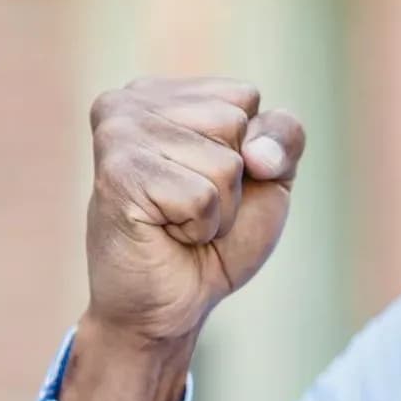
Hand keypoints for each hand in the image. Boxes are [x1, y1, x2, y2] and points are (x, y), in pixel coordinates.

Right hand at [85, 77, 306, 345]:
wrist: (168, 307)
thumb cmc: (214, 242)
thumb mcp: (267, 179)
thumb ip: (283, 137)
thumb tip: (255, 153)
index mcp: (160, 93)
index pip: (245, 96)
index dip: (250, 152)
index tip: (209, 183)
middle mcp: (129, 101)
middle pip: (234, 123)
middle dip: (231, 182)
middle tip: (191, 209)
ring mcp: (118, 133)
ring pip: (222, 162)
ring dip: (216, 209)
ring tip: (178, 222)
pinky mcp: (117, 174)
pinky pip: (202, 196)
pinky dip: (200, 227)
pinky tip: (166, 233)